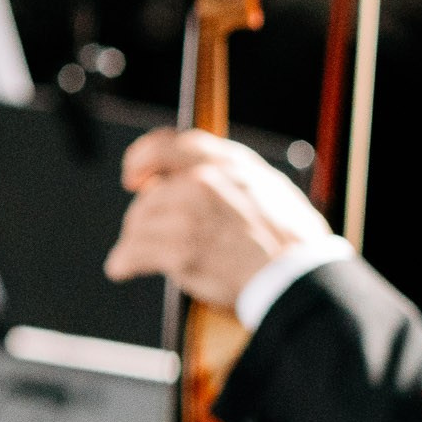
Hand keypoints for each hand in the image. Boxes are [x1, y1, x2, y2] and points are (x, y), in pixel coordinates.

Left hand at [102, 129, 328, 307]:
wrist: (299, 276)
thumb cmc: (294, 241)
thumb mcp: (271, 188)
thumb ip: (234, 177)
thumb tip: (206, 178)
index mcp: (228, 163)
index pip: (169, 146)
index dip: (143, 158)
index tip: (134, 175)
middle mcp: (205, 181)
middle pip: (151, 194)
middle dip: (142, 216)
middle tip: (138, 232)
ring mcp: (190, 214)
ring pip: (139, 223)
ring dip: (133, 241)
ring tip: (130, 257)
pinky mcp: (181, 250)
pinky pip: (134, 253)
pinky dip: (123, 262)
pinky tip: (121, 269)